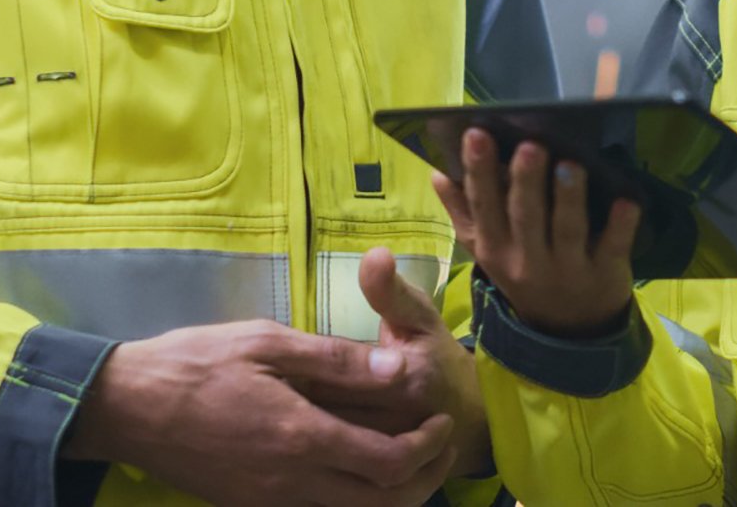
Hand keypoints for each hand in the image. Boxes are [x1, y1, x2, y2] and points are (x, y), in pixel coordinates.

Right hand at [61, 319, 455, 506]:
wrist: (126, 409)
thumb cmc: (196, 363)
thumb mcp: (268, 342)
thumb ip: (335, 360)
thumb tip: (396, 369)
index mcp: (302, 437)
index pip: (390, 463)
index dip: (428, 447)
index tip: (442, 420)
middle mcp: (292, 482)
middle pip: (381, 503)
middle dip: (423, 479)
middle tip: (439, 446)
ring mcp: (270, 500)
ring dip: (390, 492)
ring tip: (408, 455)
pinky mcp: (251, 504)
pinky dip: (350, 494)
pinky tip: (355, 463)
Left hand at [291, 248, 489, 477]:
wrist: (467, 417)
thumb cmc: (437, 358)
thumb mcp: (419, 317)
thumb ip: (391, 292)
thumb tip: (374, 254)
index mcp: (405, 383)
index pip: (334, 373)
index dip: (300, 366)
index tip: (282, 357)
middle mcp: (394, 427)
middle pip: (320, 415)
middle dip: (288, 399)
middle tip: (269, 384)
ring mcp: (384, 462)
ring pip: (321, 448)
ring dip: (293, 430)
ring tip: (276, 410)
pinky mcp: (373, 481)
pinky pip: (327, 472)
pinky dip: (304, 457)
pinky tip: (293, 439)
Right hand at [429, 127, 639, 336]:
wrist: (568, 331)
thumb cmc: (526, 273)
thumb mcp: (489, 251)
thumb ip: (464, 212)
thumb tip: (437, 173)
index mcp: (496, 248)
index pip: (485, 206)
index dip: (480, 170)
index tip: (477, 133)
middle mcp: (528, 260)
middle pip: (525, 216)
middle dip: (526, 181)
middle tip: (530, 145)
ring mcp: (568, 268)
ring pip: (567, 230)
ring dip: (569, 197)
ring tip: (570, 164)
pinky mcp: (606, 273)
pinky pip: (613, 247)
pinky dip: (620, 226)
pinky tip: (626, 202)